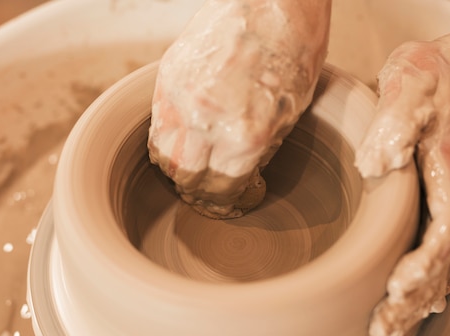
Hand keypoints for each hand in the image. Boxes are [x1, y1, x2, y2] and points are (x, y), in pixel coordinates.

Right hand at [148, 0, 330, 217]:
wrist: (272, 0)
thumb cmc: (294, 49)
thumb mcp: (292, 111)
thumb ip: (261, 150)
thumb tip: (241, 176)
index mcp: (246, 134)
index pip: (223, 189)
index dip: (232, 201)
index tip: (239, 199)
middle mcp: (206, 120)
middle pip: (186, 180)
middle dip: (202, 193)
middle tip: (214, 193)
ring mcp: (181, 97)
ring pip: (164, 157)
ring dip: (179, 172)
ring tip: (197, 171)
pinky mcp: (167, 78)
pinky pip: (156, 126)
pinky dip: (166, 143)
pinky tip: (184, 143)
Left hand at [355, 40, 449, 335]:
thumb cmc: (426, 78)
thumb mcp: (407, 87)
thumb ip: (395, 124)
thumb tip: (378, 164)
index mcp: (447, 168)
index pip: (444, 228)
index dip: (425, 262)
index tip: (397, 287)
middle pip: (442, 258)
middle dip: (415, 296)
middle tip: (383, 326)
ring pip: (441, 260)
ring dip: (417, 297)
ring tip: (387, 327)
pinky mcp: (439, 202)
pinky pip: (437, 250)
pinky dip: (425, 280)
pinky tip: (409, 302)